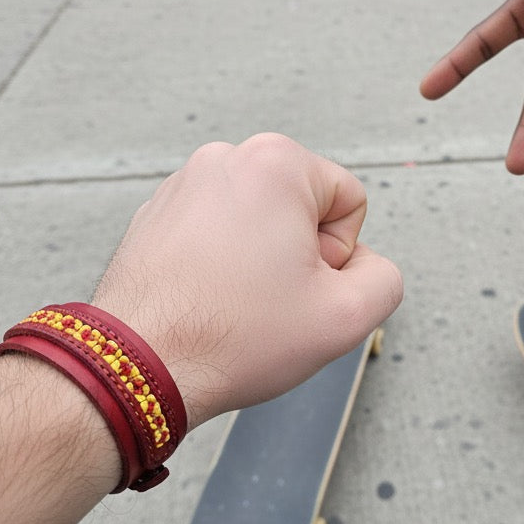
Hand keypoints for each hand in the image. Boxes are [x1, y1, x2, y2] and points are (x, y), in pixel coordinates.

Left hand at [92, 134, 402, 426]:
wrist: (140, 365)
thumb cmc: (235, 338)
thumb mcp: (347, 318)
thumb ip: (384, 279)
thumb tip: (363, 267)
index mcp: (276, 162)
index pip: (348, 202)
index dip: (340, 256)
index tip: (301, 287)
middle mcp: (225, 157)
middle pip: (303, 208)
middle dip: (299, 256)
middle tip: (271, 301)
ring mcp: (183, 183)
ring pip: (259, 223)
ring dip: (261, 261)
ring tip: (235, 304)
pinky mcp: (156, 214)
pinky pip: (217, 233)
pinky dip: (221, 265)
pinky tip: (207, 302)